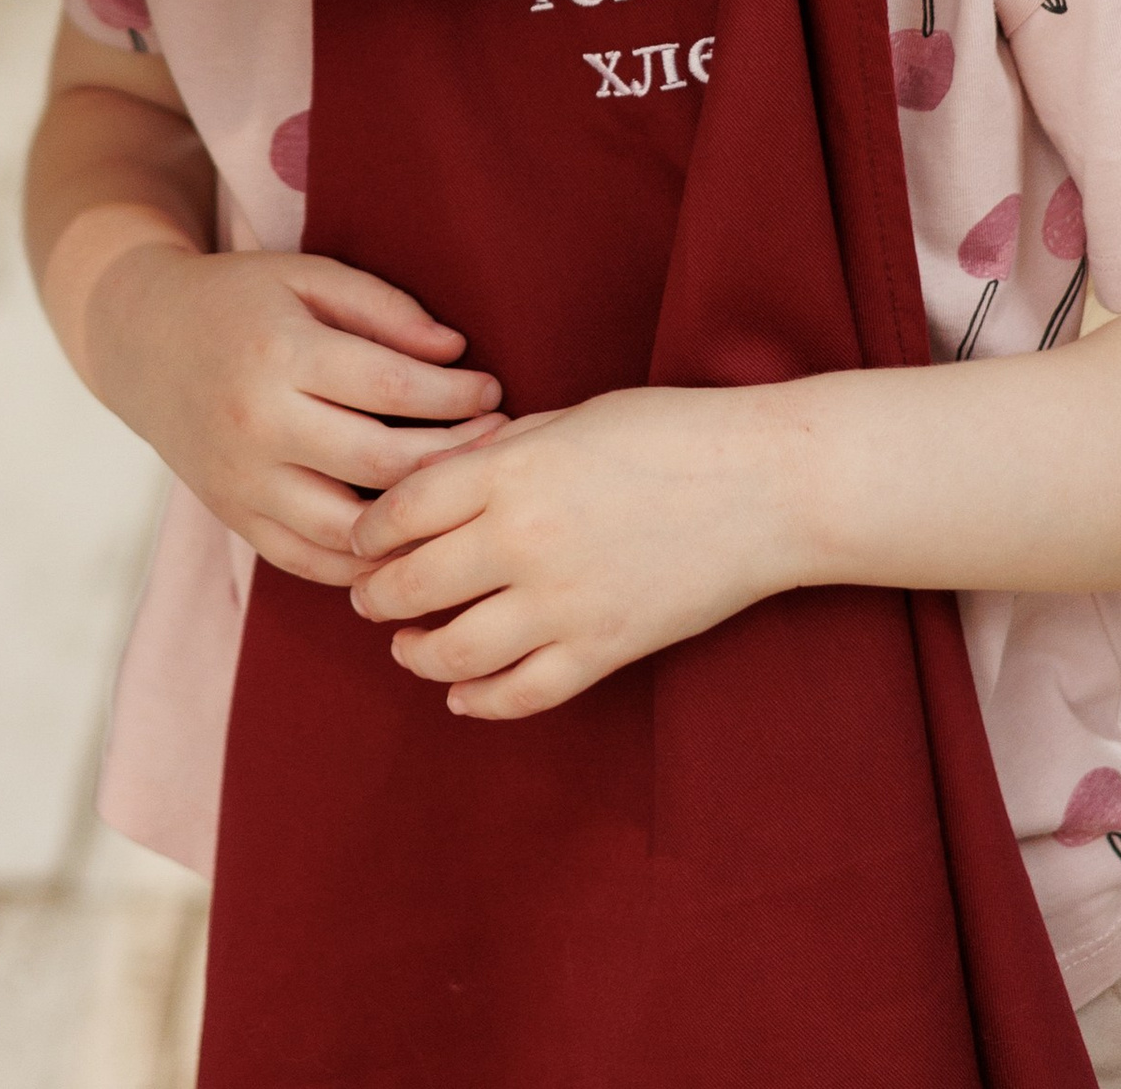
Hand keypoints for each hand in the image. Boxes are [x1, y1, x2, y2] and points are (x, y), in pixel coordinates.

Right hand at [84, 244, 504, 584]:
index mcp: (279, 353)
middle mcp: (258, 424)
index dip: (454, 394)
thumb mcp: (306, 277)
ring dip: (416, 524)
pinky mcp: (234, 518)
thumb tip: (456, 353)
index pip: (389, 385)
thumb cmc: (239, 300)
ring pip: (349, 529)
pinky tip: (405, 540)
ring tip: (459, 501)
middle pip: (378, 461)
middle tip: (496, 443)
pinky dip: (364, 562)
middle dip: (451, 457)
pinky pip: (310, 561)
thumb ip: (383, 309)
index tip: (492, 391)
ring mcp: (243, 481)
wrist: (143, 341)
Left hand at [347, 386, 795, 717]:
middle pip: (412, 585)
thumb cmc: (669, 433)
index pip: (402, 510)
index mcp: (510, 471)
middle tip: (366, 597)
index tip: (357, 540)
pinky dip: (479, 700)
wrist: (763, 486)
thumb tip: (444, 475)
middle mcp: (522, 541)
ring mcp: (561, 603)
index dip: (368, 531)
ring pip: (453, 651)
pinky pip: (520, 693)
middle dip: (375, 596)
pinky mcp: (602, 650)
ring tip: (407, 646)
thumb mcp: (571, 418)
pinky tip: (461, 693)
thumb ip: (501, 452)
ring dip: (416, 653)